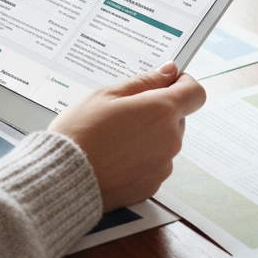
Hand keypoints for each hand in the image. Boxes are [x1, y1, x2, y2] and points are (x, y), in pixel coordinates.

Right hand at [49, 63, 205, 210]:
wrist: (63, 178)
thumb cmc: (80, 132)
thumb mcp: (106, 94)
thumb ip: (144, 81)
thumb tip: (168, 71)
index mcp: (161, 112)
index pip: (195, 92)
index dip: (182, 84)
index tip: (166, 83)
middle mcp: (170, 140)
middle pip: (176, 118)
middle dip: (156, 111)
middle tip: (123, 113)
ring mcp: (162, 166)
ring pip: (164, 142)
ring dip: (148, 136)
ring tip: (113, 138)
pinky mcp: (152, 186)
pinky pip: (153, 164)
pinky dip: (139, 159)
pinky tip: (114, 157)